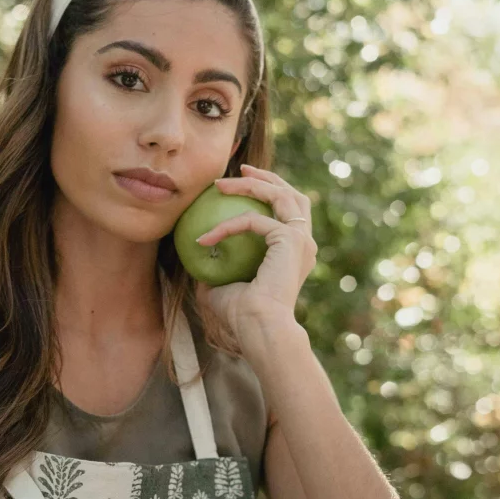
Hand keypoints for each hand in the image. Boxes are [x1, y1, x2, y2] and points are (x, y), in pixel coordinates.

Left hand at [193, 165, 316, 352]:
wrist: (260, 328)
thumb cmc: (242, 316)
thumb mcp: (223, 288)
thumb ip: (216, 269)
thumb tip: (195, 258)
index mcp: (294, 252)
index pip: (287, 211)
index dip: (268, 192)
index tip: (239, 187)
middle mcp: (303, 242)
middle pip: (292, 194)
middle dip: (266, 177)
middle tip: (239, 170)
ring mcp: (300, 239)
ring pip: (280, 195)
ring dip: (251, 184)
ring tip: (221, 184)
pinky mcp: (290, 240)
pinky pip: (253, 221)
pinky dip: (227, 226)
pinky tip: (205, 237)